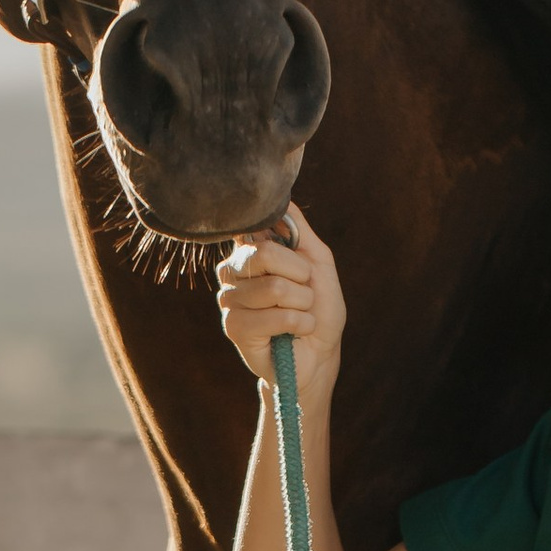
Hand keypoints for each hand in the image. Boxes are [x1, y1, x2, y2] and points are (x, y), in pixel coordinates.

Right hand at [217, 203, 345, 401]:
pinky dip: (298, 323)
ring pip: (275, 288)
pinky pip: (275, 316)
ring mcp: (230, 298)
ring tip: (300, 315)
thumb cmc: (319, 308)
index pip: (260, 228)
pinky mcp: (233, 326)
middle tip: (304, 295)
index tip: (301, 269)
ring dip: (303, 305)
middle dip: (301, 278)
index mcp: (251, 251)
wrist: (319, 354)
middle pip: (265, 254)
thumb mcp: (318, 262)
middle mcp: (233, 270)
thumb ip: (299, 229)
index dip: (288, 250)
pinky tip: (294, 331)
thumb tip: (282, 197)